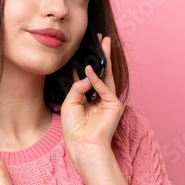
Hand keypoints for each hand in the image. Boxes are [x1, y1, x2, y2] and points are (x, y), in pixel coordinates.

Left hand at [60, 33, 122, 178]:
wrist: (83, 146)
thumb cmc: (74, 129)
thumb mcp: (69, 103)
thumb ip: (78, 87)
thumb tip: (88, 74)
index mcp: (87, 98)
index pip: (86, 76)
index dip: (85, 63)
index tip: (83, 48)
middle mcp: (99, 98)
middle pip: (100, 72)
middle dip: (100, 55)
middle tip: (100, 39)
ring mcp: (108, 101)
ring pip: (107, 75)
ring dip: (105, 59)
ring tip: (103, 43)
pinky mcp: (114, 105)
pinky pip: (105, 88)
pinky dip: (96, 80)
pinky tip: (90, 70)